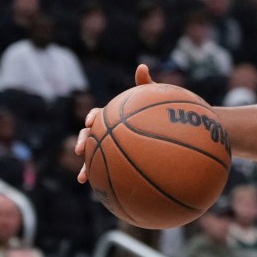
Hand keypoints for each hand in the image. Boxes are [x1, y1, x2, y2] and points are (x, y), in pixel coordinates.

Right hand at [75, 64, 154, 183]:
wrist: (175, 133)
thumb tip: (141, 66)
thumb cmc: (164, 112)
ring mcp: (115, 147)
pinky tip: (102, 190)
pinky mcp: (121, 162)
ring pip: (96, 156)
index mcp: (116, 116)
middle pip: (91, 136)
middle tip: (81, 149)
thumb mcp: (156, 98)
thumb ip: (147, 85)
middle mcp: (112, 132)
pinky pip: (110, 171)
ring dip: (87, 166)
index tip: (92, 122)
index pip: (100, 114)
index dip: (93, 117)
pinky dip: (104, 180)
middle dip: (83, 142)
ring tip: (83, 178)